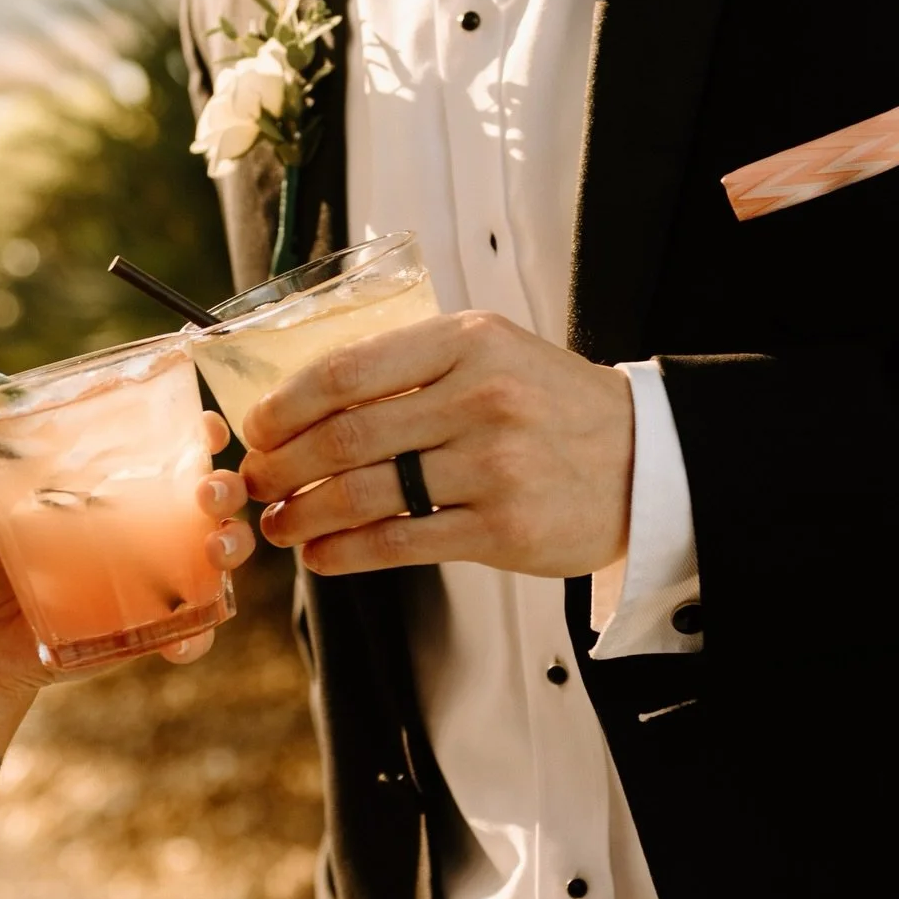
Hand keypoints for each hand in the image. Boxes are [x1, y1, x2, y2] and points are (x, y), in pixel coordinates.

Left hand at [0, 411, 253, 699]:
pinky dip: (195, 637)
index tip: (203, 428)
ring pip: (218, 555)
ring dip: (231, 548)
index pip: (166, 445)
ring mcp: (155, 576)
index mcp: (109, 484)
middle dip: (226, 488)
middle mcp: (145, 523)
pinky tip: (182, 646)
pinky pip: (191, 630)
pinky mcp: (151, 626)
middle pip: (209, 495)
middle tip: (208, 495)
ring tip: (217, 555)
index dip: (196, 433)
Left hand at [242, 310, 633, 579]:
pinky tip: (321, 555)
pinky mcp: (502, 528)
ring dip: (304, 513)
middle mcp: (481, 399)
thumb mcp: (492, 354)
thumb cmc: (551, 406)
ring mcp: (494, 466)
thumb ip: (414, 366)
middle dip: (283, 465)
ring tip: (278, 523)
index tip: (258, 426)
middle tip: (254, 481)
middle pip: (347, 436)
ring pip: (366, 494)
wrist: (645, 459)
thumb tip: (309, 398)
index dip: (287, 403)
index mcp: (468, 343)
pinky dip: (346, 553)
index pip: (349, 370)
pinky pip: (400, 542)